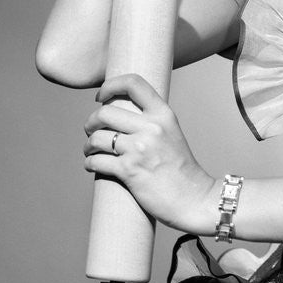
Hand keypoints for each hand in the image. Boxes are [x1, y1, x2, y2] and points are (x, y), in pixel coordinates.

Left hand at [83, 74, 214, 232]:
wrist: (194, 198)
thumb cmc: (181, 169)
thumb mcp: (172, 133)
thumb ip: (151, 121)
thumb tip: (121, 114)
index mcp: (163, 115)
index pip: (133, 84)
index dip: (110, 85)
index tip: (101, 97)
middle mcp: (152, 128)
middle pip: (105, 112)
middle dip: (91, 122)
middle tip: (91, 130)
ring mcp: (139, 149)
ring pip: (96, 137)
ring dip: (88, 144)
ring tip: (91, 150)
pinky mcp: (129, 171)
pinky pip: (96, 160)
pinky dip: (89, 162)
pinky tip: (92, 164)